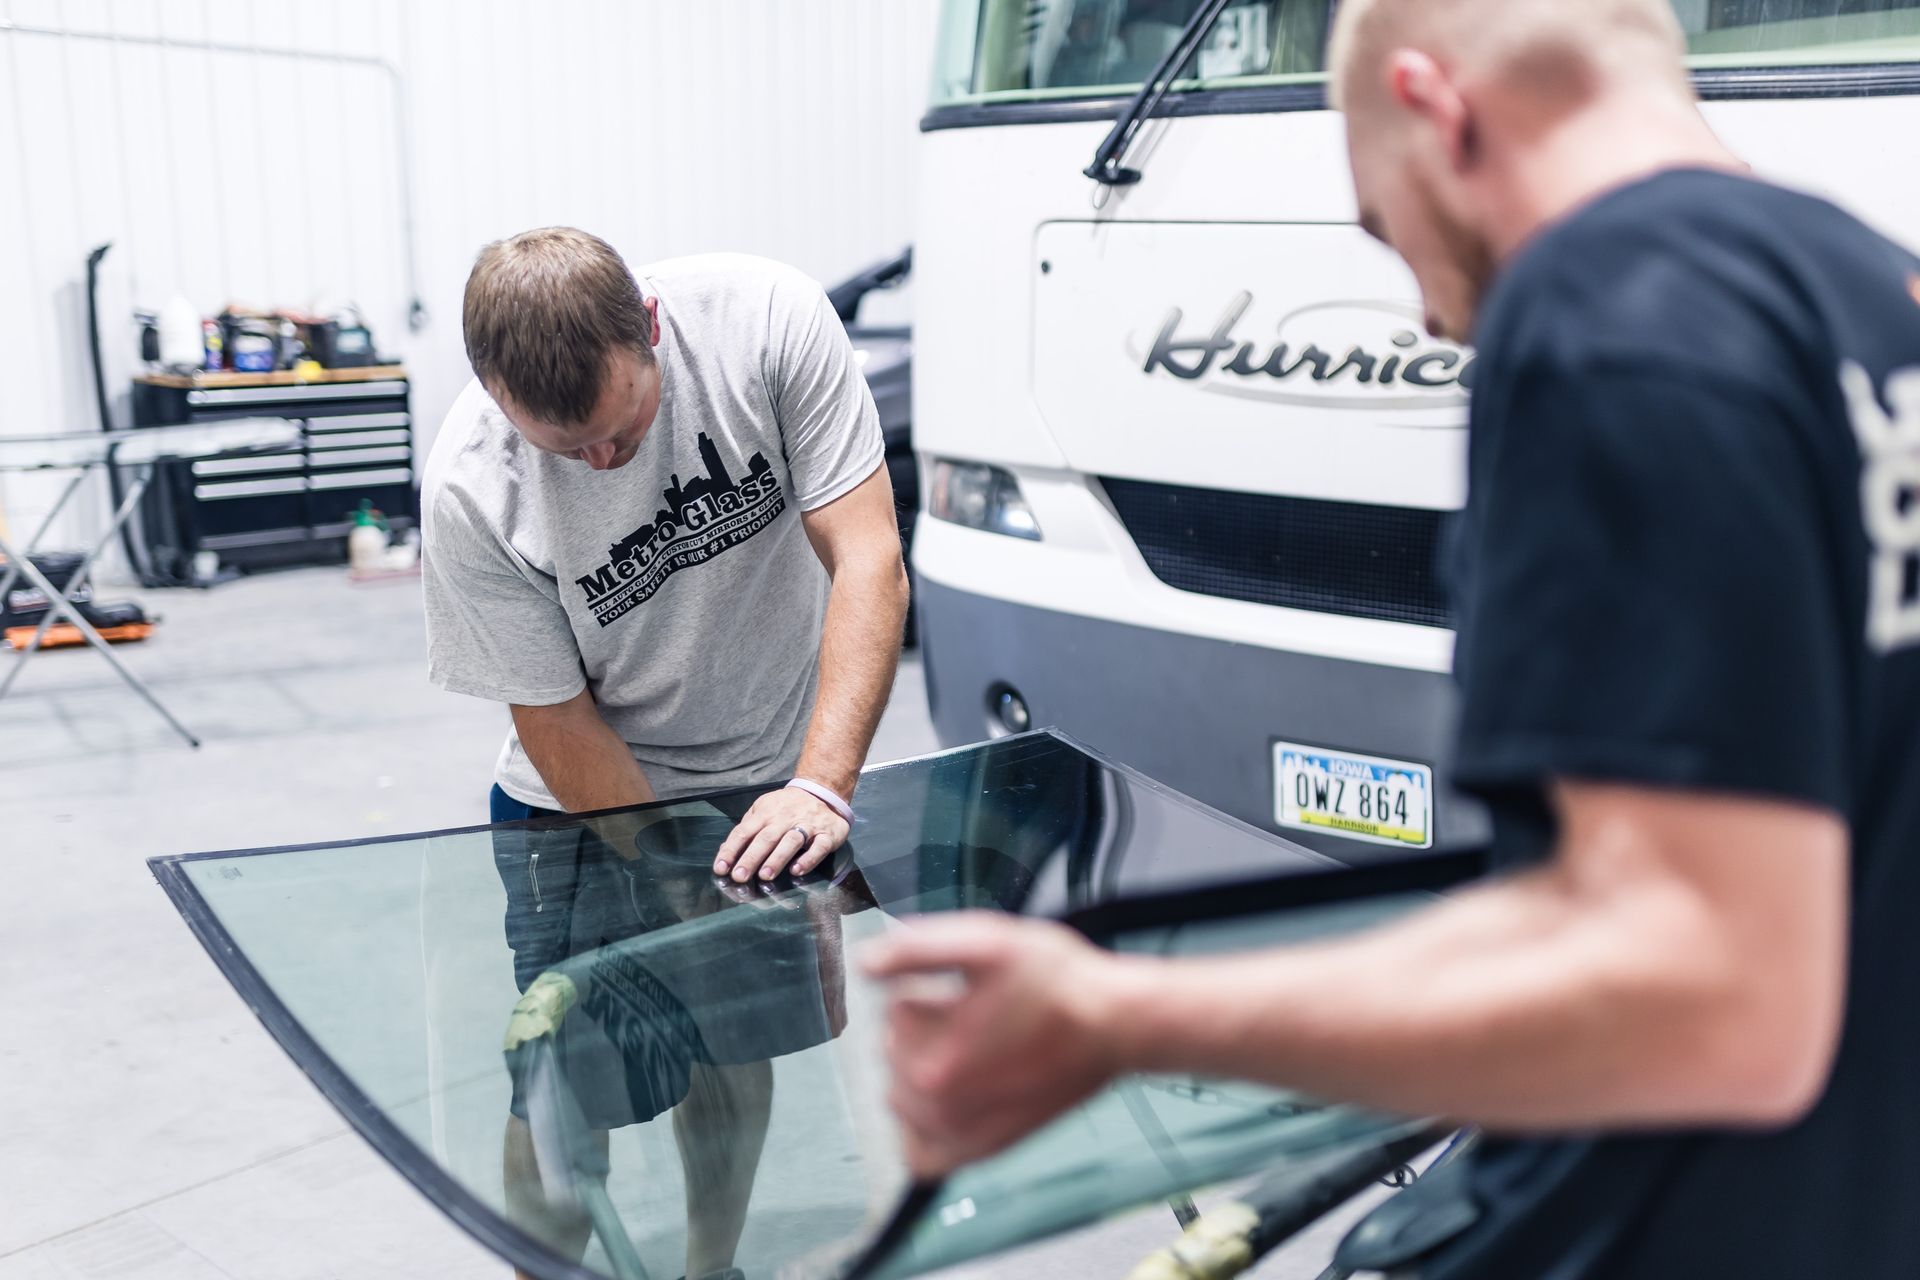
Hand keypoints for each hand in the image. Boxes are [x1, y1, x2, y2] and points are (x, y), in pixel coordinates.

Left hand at [714, 786, 848, 883]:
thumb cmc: (786, 807)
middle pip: (766, 838)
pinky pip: (819, 847)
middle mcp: (785, 818)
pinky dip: (809, 859)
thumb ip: (746, 830)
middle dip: (751, 858)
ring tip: (765, 876)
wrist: (822, 790)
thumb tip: (724, 852)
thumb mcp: (763, 811)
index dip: (732, 850)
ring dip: (777, 859)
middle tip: (740, 876)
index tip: (721, 868)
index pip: (744, 831)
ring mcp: (808, 825)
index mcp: (766, 813)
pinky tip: (797, 870)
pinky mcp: (828, 834)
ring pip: (791, 841)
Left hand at [863, 913, 1134, 1176]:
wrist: (1115, 1025)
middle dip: (925, 1025)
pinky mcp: (979, 1152)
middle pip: (893, 1049)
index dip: (931, 986)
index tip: (968, 986)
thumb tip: (865, 962)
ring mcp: (958, 1135)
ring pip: (900, 1092)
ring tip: (977, 1048)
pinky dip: (922, 1127)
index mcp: (933, 1060)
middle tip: (979, 1014)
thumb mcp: (987, 942)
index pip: (894, 1008)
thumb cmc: (1059, 982)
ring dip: (923, 1066)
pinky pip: (919, 1153)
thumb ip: (915, 948)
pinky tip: (949, 1096)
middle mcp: (939, 1109)